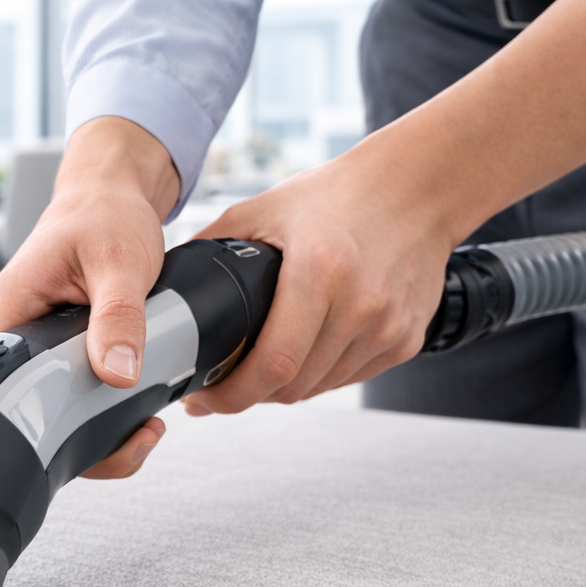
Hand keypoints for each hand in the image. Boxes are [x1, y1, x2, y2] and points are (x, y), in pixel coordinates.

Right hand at [0, 116, 179, 475]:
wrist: (110, 197)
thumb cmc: (103, 216)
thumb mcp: (119, 263)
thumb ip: (119, 318)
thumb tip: (117, 373)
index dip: (49, 426)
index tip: (105, 427)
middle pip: (23, 420)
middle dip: (83, 441)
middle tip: (140, 431)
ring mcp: (21, 354)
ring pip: (44, 421)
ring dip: (97, 434)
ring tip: (145, 424)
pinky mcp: (44, 360)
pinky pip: (61, 405)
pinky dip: (99, 416)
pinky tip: (135, 413)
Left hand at [183, 155, 453, 414]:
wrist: (418, 188)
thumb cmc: (339, 195)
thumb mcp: (264, 208)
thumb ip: (212, 245)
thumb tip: (167, 285)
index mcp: (320, 271)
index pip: (272, 365)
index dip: (231, 394)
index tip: (204, 398)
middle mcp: (360, 303)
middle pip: (293, 386)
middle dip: (249, 395)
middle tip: (222, 387)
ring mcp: (388, 326)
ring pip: (319, 388)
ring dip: (283, 388)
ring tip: (259, 369)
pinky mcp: (406, 339)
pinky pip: (349, 377)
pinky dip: (319, 376)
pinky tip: (301, 356)